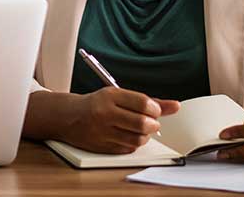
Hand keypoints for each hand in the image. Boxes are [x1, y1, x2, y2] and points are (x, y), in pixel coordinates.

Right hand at [24, 88, 179, 153]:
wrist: (68, 116)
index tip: (154, 110)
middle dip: (153, 124)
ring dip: (145, 135)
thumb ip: (148, 101)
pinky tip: (127, 135)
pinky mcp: (102, 146)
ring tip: (139, 129)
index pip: (143, 103)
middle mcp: (104, 112)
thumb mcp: (119, 96)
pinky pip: (129, 148)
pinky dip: (133, 143)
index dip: (155, 109)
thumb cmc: (97, 104)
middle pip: (143, 123)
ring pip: (138, 139)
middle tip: (150, 121)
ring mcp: (102, 131)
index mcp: (109, 95)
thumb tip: (175, 106)